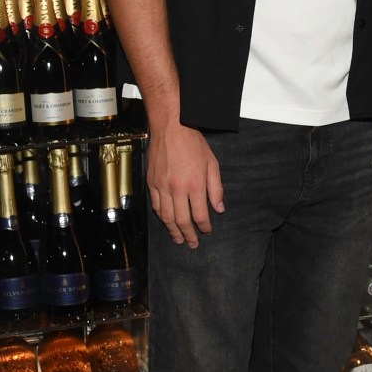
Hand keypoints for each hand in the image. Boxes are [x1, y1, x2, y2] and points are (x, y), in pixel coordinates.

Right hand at [146, 123, 224, 248]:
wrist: (171, 127)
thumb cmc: (194, 143)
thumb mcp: (212, 163)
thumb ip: (216, 187)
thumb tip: (219, 208)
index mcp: (195, 183)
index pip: (200, 214)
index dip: (204, 226)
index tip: (207, 231)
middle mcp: (177, 188)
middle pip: (182, 220)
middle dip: (189, 235)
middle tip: (193, 244)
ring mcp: (162, 186)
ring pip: (167, 217)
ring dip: (173, 231)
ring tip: (179, 239)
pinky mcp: (152, 183)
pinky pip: (156, 206)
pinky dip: (162, 217)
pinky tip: (167, 222)